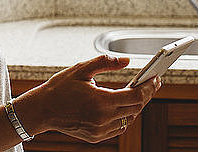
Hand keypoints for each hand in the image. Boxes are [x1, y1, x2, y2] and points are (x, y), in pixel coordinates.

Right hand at [34, 55, 160, 142]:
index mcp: (101, 101)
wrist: (41, 110)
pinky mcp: (96, 136)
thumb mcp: (81, 69)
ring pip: (129, 119)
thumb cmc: (60, 88)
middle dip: (146, 95)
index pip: (136, 96)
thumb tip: (126, 60)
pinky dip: (124, 116)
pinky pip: (118, 128)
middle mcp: (103, 119)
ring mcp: (100, 130)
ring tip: (137, 93)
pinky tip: (123, 106)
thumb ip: (105, 63)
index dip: (148, 87)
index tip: (155, 78)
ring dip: (135, 106)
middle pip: (136, 108)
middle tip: (151, 83)